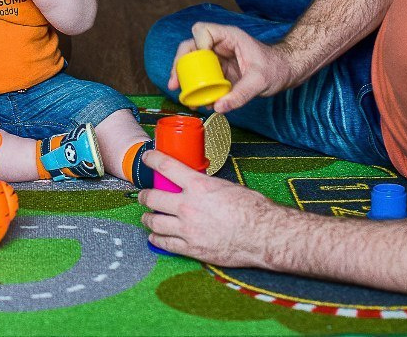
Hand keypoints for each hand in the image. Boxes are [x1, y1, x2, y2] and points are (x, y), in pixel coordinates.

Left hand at [137, 150, 271, 265]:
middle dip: (144, 196)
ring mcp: (187, 228)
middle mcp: (188, 206)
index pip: (165, 166)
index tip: (146, 158)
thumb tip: (198, 185)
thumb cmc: (252, 210)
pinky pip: (165, 243)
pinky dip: (156, 239)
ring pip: (154, 222)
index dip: (151, 160)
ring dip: (147, 218)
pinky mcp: (191, 248)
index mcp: (198, 186)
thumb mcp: (227, 187)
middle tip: (143, 195)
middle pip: (152, 197)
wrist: (263, 236)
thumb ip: (207, 186)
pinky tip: (155, 236)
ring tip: (146, 217)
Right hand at [170, 22, 293, 113]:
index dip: (197, 44)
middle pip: (190, 47)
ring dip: (185, 78)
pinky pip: (202, 76)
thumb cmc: (277, 68)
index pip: (202, 30)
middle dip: (180, 64)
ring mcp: (218, 58)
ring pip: (193, 62)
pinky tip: (198, 102)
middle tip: (175, 83)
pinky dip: (197, 88)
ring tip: (183, 96)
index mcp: (228, 36)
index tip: (202, 62)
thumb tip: (218, 107)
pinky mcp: (219, 71)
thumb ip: (240, 94)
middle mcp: (220, 45)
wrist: (286, 73)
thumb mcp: (260, 81)